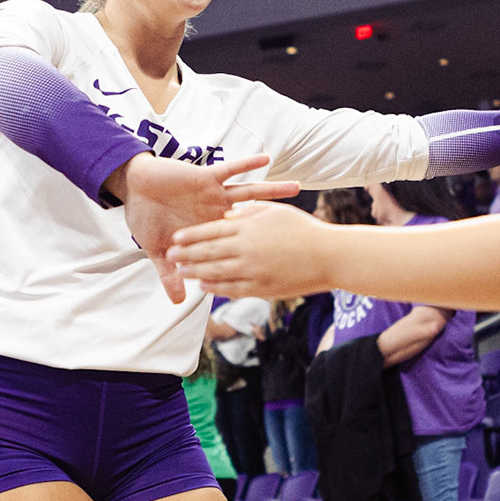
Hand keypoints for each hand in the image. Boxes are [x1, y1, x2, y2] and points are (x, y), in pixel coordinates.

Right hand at [114, 154, 299, 302]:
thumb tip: (178, 301)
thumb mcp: (156, 250)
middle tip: (302, 229)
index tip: (281, 265)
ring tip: (296, 187)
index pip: (234, 246)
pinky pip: (231, 169)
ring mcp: (215, 195)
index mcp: (209, 232)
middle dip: (274, 226)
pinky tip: (266, 158)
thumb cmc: (146, 219)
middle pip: (252, 220)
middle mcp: (217, 214)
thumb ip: (169, 274)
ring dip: (272, 190)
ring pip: (249, 193)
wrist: (135, 189)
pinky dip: (247, 164)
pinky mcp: (207, 178)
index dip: (253, 255)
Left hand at [168, 201, 334, 300]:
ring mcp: (252, 270)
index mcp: (249, 227)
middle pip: (208, 252)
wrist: (329, 255)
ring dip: (195, 273)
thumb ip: (249, 211)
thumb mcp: (275, 212)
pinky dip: (215, 288)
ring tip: (181, 273)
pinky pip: (231, 289)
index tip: (176, 238)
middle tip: (169, 257)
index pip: (211, 230)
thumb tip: (227, 215)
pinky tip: (204, 287)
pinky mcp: (261, 287)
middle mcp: (246, 248)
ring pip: (215, 272)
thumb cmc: (304, 230)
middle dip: (186, 255)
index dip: (191, 236)